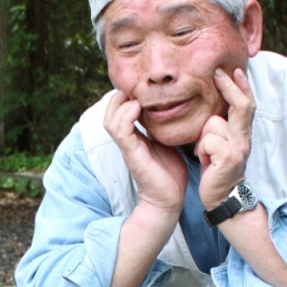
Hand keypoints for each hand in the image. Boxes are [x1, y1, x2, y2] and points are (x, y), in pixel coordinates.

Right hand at [104, 91, 187, 218]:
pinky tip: (137, 108)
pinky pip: (120, 130)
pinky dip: (125, 115)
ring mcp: (128, 147)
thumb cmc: (170, 174)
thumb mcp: (168, 143)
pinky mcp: (131, 154)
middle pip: (110, 111)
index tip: (142, 86)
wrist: (169, 200)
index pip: (120, 109)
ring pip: (110, 119)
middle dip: (120, 95)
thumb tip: (175, 110)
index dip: (127, 94)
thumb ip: (165, 128)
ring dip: (120, 104)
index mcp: (135, 136)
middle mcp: (127, 140)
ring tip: (136, 97)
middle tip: (137, 88)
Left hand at [194, 67, 254, 210]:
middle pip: (241, 105)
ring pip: (213, 124)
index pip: (246, 104)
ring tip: (205, 154)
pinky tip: (205, 162)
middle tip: (218, 72)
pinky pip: (208, 140)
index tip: (235, 70)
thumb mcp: (219, 146)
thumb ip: (220, 128)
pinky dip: (201, 150)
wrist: (223, 197)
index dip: (242, 87)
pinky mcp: (229, 157)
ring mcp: (238, 147)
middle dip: (229, 87)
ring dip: (203, 138)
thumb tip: (211, 111)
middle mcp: (244, 138)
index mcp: (242, 134)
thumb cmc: (217, 170)